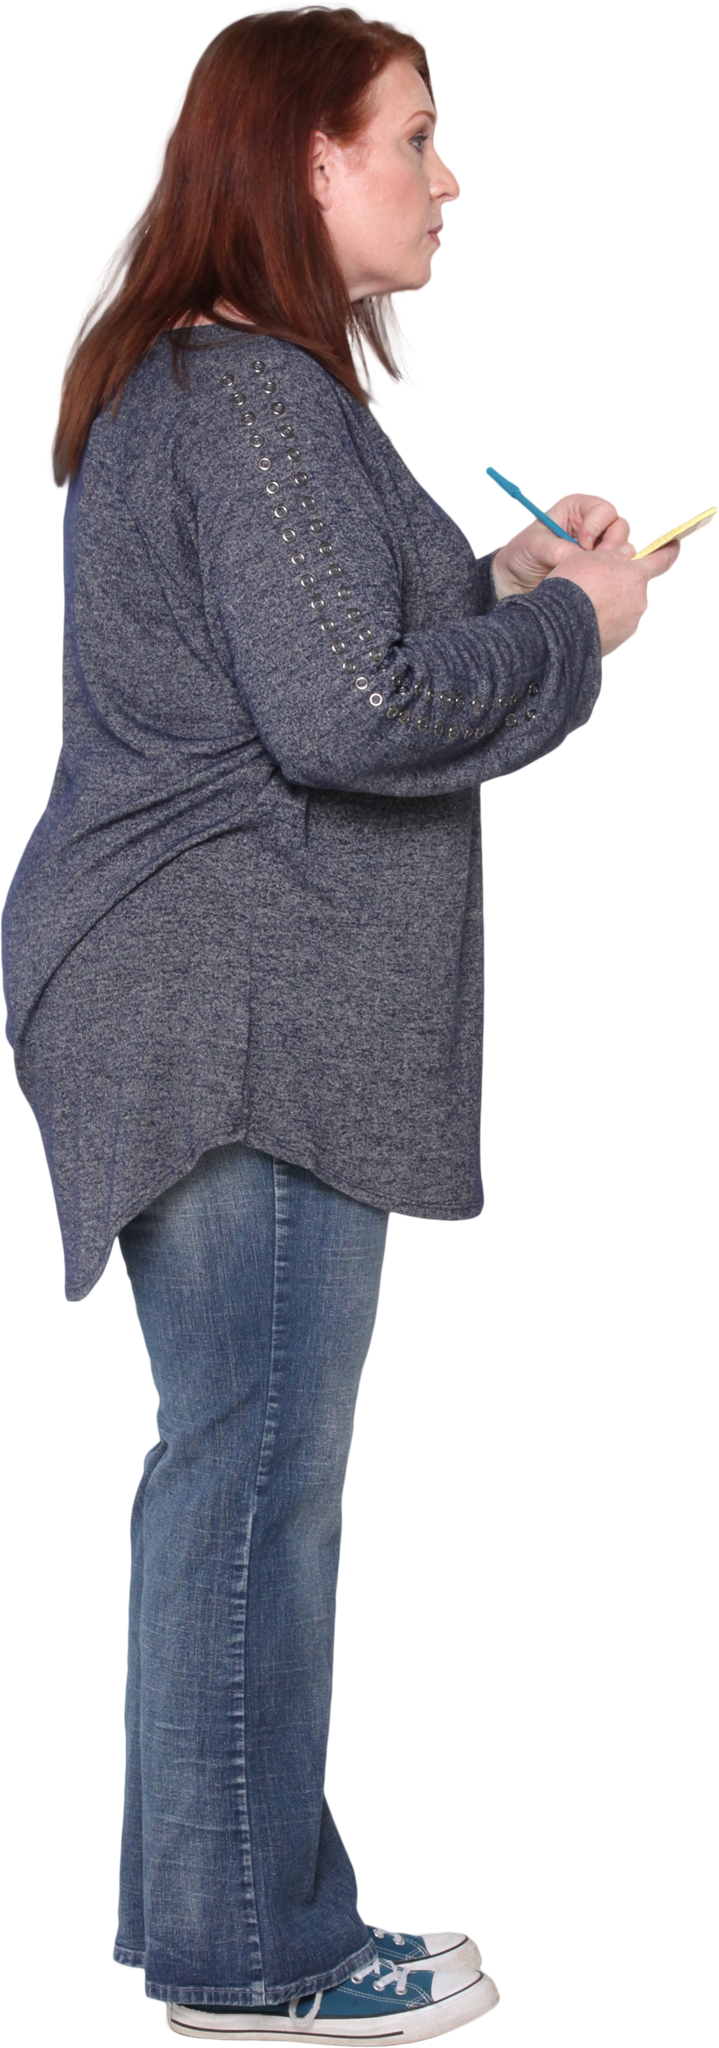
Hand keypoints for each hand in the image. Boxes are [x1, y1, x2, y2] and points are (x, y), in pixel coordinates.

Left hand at [492, 493, 632, 598]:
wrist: (517, 583)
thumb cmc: (522, 555)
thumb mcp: (534, 546)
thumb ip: (558, 548)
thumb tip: (582, 557)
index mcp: (577, 509)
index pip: (603, 510)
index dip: (596, 527)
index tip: (582, 544)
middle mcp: (593, 525)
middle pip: (620, 527)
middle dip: (610, 546)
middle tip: (593, 563)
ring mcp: (599, 547)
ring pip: (624, 549)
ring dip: (611, 562)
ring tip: (590, 575)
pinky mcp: (602, 568)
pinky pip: (619, 569)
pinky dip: (611, 576)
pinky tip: (594, 584)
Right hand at [545, 533, 681, 657]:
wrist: (558, 627)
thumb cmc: (575, 586)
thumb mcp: (591, 557)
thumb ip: (615, 554)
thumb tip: (629, 553)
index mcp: (636, 577)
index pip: (662, 561)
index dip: (669, 551)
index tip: (674, 545)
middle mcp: (639, 602)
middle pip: (634, 588)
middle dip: (620, 584)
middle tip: (595, 582)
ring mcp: (628, 626)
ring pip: (622, 608)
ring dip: (609, 604)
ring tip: (583, 604)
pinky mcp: (616, 643)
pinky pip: (612, 627)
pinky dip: (601, 622)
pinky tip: (582, 620)